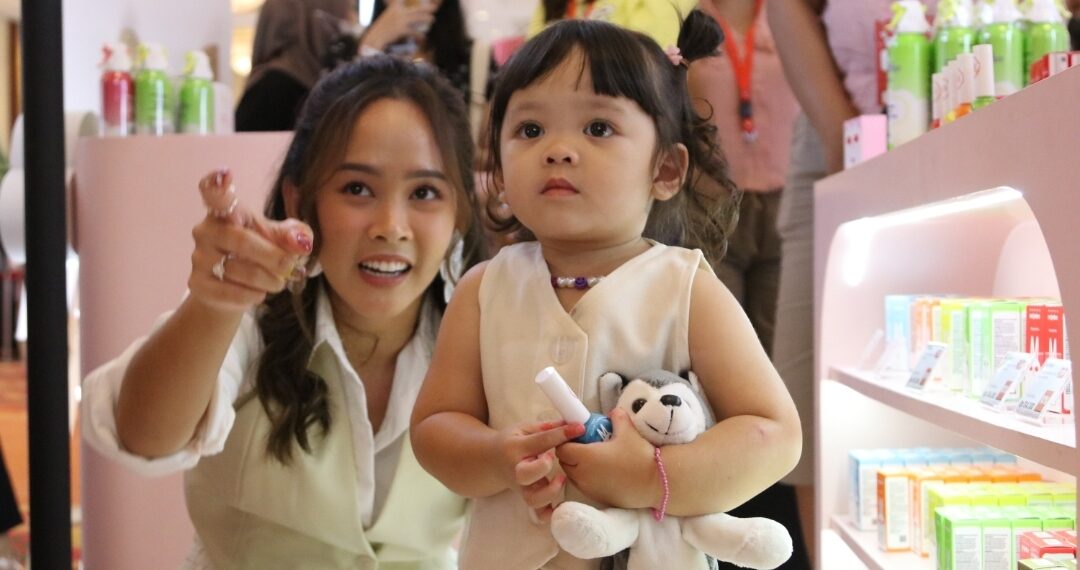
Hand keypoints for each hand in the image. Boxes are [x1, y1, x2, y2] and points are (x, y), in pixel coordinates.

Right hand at [190, 168, 313, 312]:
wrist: (235, 288)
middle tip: (288, 265)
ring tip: (275, 280)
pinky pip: (231, 292)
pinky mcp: (197, 284)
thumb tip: (301, 243)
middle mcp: (206, 229)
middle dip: (272, 257)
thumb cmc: (260, 253)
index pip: (214, 192)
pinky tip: (258, 293)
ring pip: (238, 270)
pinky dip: (253, 295)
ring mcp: (198, 257)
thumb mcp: (280, 239)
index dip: (217, 183)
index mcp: (227, 210)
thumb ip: (293, 235)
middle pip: (240, 240)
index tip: (225, 174)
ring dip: (267, 280)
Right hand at [360, 0, 436, 50]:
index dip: (407, 1)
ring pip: (417, 18)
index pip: (401, 0)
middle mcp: (397, 12)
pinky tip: (423, 38)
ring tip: (432, 19)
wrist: (373, 39)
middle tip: (434, 8)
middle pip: (415, 9)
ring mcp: (399, 20)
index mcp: (394, 8)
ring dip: (426, 19)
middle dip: (425, 9)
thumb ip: (396, 14)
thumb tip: (405, 16)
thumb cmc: (380, 32)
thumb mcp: (388, 20)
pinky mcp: (400, 29)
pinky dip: (419, 35)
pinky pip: (414, 31)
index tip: (423, 1)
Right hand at [494, 420, 584, 521]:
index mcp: (516, 447)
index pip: (540, 441)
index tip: (579, 428)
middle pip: (526, 474)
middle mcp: (517, 469)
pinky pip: (537, 514)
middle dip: (542, 467)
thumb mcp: (524, 429)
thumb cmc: (511, 442)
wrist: (491, 461)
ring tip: (561, 480)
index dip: (562, 434)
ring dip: (549, 492)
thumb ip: (547, 428)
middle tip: (552, 458)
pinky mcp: (526, 498)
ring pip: (532, 499)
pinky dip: (548, 513)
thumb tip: (571, 424)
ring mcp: (521, 487)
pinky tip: (559, 505)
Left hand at [556, 409, 659, 508]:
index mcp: (585, 457)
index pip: (562, 448)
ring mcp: (589, 489)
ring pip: (572, 476)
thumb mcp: (628, 430)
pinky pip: (584, 486)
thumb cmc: (640, 456)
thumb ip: (616, 417)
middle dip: (570, 452)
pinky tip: (603, 471)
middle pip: (564, 462)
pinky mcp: (597, 498)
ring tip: (594, 457)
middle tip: (585, 444)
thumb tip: (612, 413)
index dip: (566, 440)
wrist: (657, 483)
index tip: (578, 434)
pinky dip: (586, 477)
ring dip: (577, 466)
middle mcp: (582, 475)